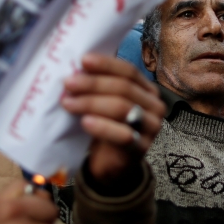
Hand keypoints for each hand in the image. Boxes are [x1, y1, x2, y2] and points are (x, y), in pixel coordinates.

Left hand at [61, 53, 164, 183]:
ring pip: (122, 108)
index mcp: (147, 89)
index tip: (83, 60)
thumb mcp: (105, 102)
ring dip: (92, 103)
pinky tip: (85, 122)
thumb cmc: (107, 126)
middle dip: (93, 84)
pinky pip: (124, 135)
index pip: (129, 71)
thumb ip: (99, 86)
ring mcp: (151, 127)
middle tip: (68, 83)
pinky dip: (102, 127)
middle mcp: (154, 105)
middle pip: (124, 88)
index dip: (106, 64)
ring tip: (68, 103)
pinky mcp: (142, 148)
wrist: (111, 163)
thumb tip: (76, 68)